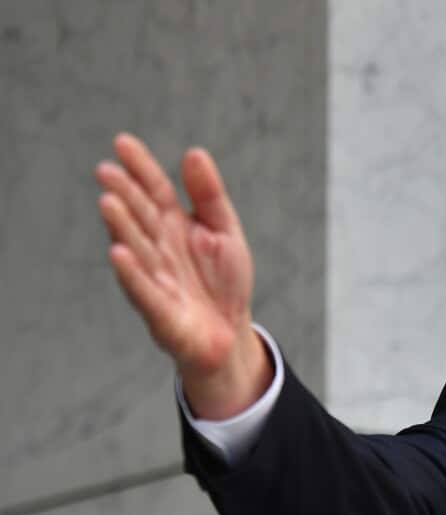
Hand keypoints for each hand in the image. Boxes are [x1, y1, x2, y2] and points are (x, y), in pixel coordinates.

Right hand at [96, 133, 270, 418]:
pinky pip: (142, 289)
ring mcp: (154, 278)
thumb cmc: (222, 281)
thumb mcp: (224, 231)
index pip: (153, 190)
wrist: (229, 332)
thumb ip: (208, 195)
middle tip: (108, 171)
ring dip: (121, 227)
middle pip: (140, 217)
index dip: (140, 168)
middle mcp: (158, 248)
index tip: (122, 143)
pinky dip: (131, 272)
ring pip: (136, 249)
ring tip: (108, 202)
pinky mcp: (158, 310)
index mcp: (173, 226)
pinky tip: (117, 253)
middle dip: (125, 194)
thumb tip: (194, 152)